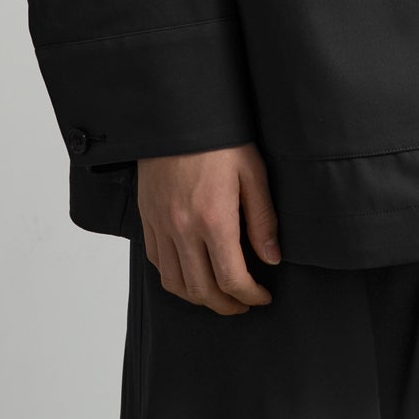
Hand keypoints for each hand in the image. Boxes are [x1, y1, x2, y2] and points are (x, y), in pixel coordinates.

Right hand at [135, 142, 280, 312]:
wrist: (178, 113)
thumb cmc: (221, 139)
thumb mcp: (252, 172)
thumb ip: (262, 219)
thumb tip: (272, 258)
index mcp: (214, 219)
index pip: (231, 279)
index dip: (250, 296)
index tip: (263, 297)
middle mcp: (183, 229)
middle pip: (202, 290)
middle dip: (226, 305)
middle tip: (244, 304)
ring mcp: (161, 225)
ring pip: (175, 282)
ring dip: (198, 297)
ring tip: (218, 295)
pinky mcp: (147, 217)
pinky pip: (156, 261)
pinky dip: (174, 277)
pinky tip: (191, 272)